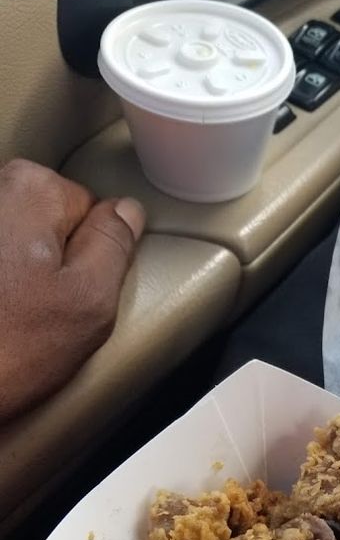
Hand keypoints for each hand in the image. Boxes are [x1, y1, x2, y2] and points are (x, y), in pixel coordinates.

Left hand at [0, 159, 144, 422]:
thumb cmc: (4, 350)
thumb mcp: (89, 300)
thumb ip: (114, 245)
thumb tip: (127, 212)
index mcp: (31, 190)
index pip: (89, 209)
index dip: (89, 257)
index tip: (73, 291)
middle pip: (47, 219)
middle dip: (51, 262)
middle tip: (42, 309)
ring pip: (14, 242)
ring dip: (16, 276)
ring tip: (8, 316)